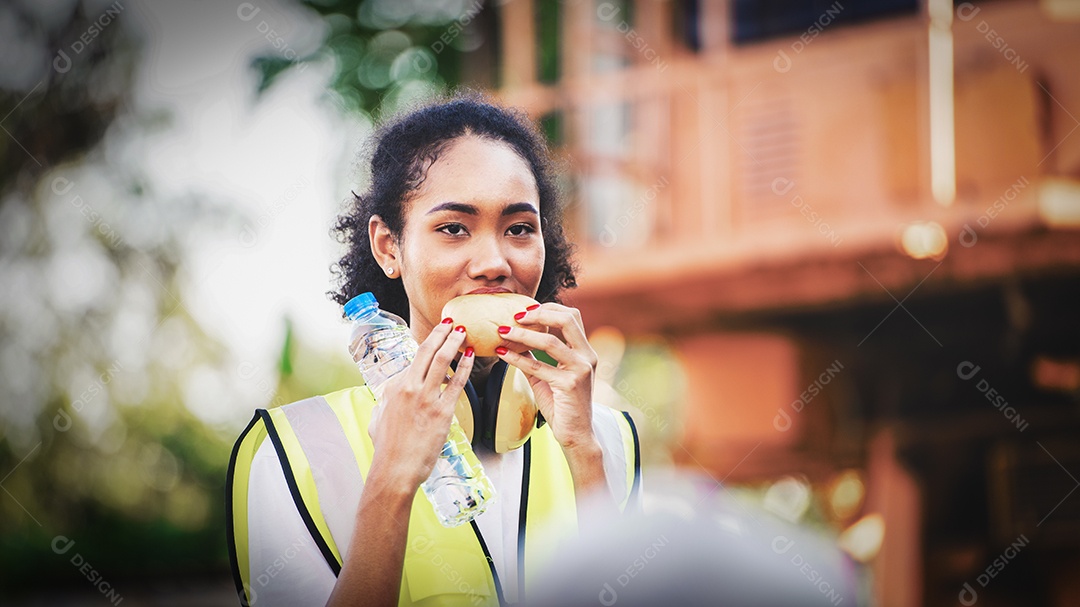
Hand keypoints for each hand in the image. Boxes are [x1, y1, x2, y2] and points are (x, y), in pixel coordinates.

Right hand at [367, 318, 474, 494]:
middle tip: (451, 321)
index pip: (413, 360)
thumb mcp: (379, 418)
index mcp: (394, 387)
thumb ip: (387, 403)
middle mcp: (409, 388)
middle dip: (441, 332)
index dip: (428, 345)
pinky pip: (458, 383)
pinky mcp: (442, 412)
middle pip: (426, 351)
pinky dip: (465, 366)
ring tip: (463, 330)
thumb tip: (389, 398)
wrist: (394, 470)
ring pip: (441, 360)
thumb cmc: (387, 449)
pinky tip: (471, 355)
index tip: (438, 336)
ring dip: (454, 342)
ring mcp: (426, 398)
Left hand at [493, 303, 599, 454]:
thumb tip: (514, 341)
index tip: (526, 310)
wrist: (576, 434)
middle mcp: (587, 356)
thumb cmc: (563, 406)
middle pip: (567, 319)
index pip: (571, 316)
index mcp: (585, 351)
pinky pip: (537, 366)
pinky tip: (501, 353)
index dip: (548, 308)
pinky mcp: (569, 385)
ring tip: (501, 331)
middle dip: (538, 313)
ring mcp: (580, 370)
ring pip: (549, 341)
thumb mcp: (549, 376)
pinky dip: (516, 357)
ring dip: (521, 334)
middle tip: (515, 315)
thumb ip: (536, 358)